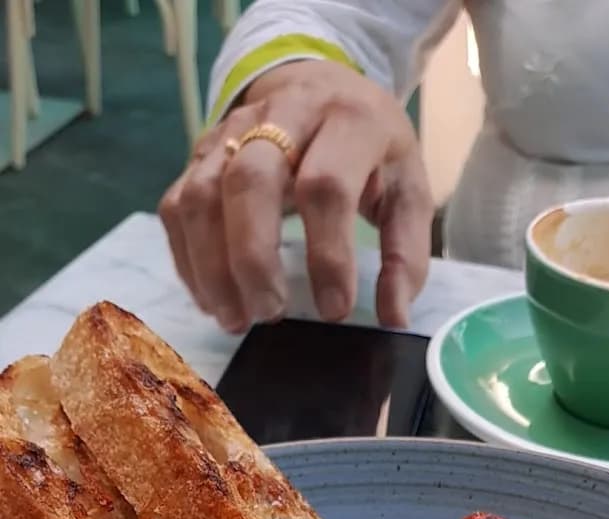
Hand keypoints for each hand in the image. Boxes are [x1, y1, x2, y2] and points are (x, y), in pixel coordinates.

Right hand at [159, 61, 432, 332]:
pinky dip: (188, 259)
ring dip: (211, 266)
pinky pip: (178, 205)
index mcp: (347, 120)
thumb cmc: (370, 152)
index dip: (327, 254)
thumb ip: (407, 254)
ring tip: (235, 319)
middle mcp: (282, 115)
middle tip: (269, 315)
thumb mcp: (408, 191)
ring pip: (202, 194)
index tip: (334, 310)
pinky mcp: (201, 153)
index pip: (324, 186)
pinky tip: (212, 299)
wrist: (322, 87)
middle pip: (249, 181)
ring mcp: (232, 131)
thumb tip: (394, 317)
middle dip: (254, 259)